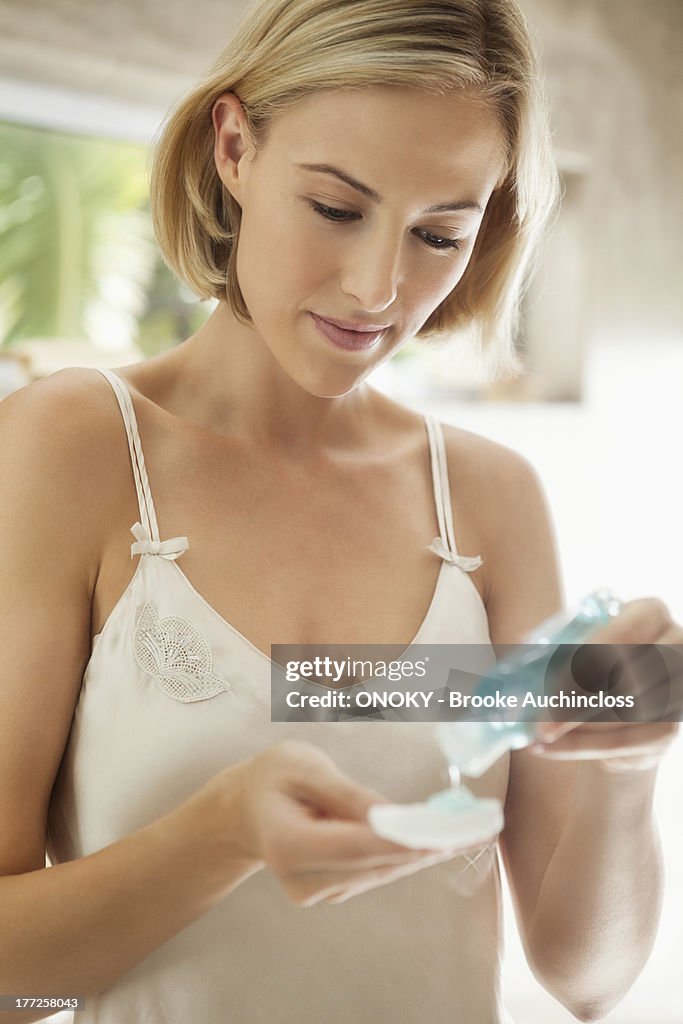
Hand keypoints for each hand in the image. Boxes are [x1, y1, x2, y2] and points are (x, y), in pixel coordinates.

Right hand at [223, 740, 484, 904]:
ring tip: (474, 827)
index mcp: (288, 845)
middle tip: (481, 823)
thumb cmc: (272, 777)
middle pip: (378, 863)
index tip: (450, 828)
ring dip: (428, 849)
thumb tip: (392, 815)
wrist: (244, 811)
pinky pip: (377, 870)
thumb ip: (345, 793)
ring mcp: (318, 892)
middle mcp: (303, 880)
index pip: (358, 845)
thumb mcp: (302, 765)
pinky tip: (440, 835)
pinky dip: (408, 852)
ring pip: (383, 870)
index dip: (408, 837)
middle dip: (432, 842)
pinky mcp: (332, 891)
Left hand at [531, 598, 681, 770]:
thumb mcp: (576, 641)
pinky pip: (622, 741)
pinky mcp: (669, 730)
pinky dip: (579, 746)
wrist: (622, 703)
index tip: (548, 686)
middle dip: (576, 702)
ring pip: (622, 714)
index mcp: (649, 614)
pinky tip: (548, 748)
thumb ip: (554, 638)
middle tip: (539, 721)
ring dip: (574, 728)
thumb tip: (523, 641)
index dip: (585, 662)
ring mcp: (677, 690)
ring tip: (536, 733)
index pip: (621, 636)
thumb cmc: (594, 660)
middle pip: (624, 679)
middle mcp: (674, 647)